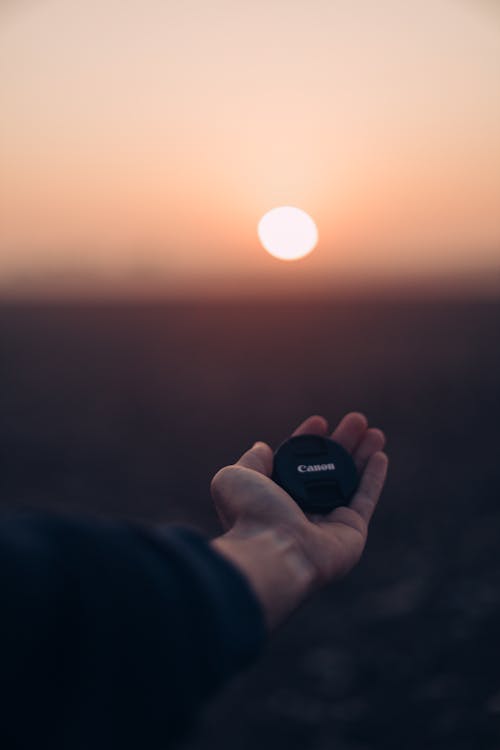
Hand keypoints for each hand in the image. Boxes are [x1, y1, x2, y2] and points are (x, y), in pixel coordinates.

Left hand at [210, 413, 387, 629]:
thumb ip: (251, 461)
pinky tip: (380, 456)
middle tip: (357, 420)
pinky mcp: (352, 533)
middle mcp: (302, 511)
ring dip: (363, 454)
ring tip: (375, 431)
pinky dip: (374, 478)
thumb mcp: (235, 478)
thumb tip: (262, 447)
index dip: (309, 440)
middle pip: (328, 469)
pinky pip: (365, 500)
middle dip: (343, 442)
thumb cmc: (250, 516)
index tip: (320, 421)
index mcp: (275, 498)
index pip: (297, 463)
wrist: (272, 552)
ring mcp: (328, 523)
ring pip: (350, 481)